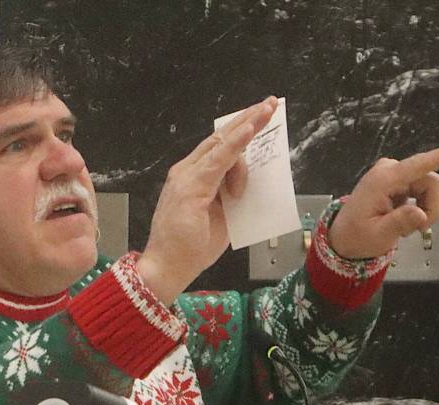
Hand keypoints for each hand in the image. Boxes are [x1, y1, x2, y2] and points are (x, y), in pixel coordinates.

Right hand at [138, 96, 277, 304]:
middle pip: (220, 138)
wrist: (167, 267)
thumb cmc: (191, 248)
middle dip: (247, 118)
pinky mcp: (191, 185)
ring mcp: (186, 177)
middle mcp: (186, 172)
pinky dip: (236, 142)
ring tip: (268, 113)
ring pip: (222, 144)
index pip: (219, 148)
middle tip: (270, 103)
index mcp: (193, 179)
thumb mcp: (222, 216)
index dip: (240, 130)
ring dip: (248, 126)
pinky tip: (251, 130)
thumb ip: (231, 195)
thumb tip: (247, 181)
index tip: (261, 116)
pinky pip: (219, 159)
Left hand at [329, 143, 438, 258]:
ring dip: (426, 209)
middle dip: (431, 206)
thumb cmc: (356, 237)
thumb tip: (420, 214)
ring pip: (429, 187)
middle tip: (419, 230)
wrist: (344, 238)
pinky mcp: (396, 182)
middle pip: (430, 181)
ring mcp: (392, 176)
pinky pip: (421, 190)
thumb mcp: (378, 235)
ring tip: (408, 228)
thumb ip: (399, 223)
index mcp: (382, 181)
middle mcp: (388, 172)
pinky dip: (419, 207)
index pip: (417, 165)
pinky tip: (405, 219)